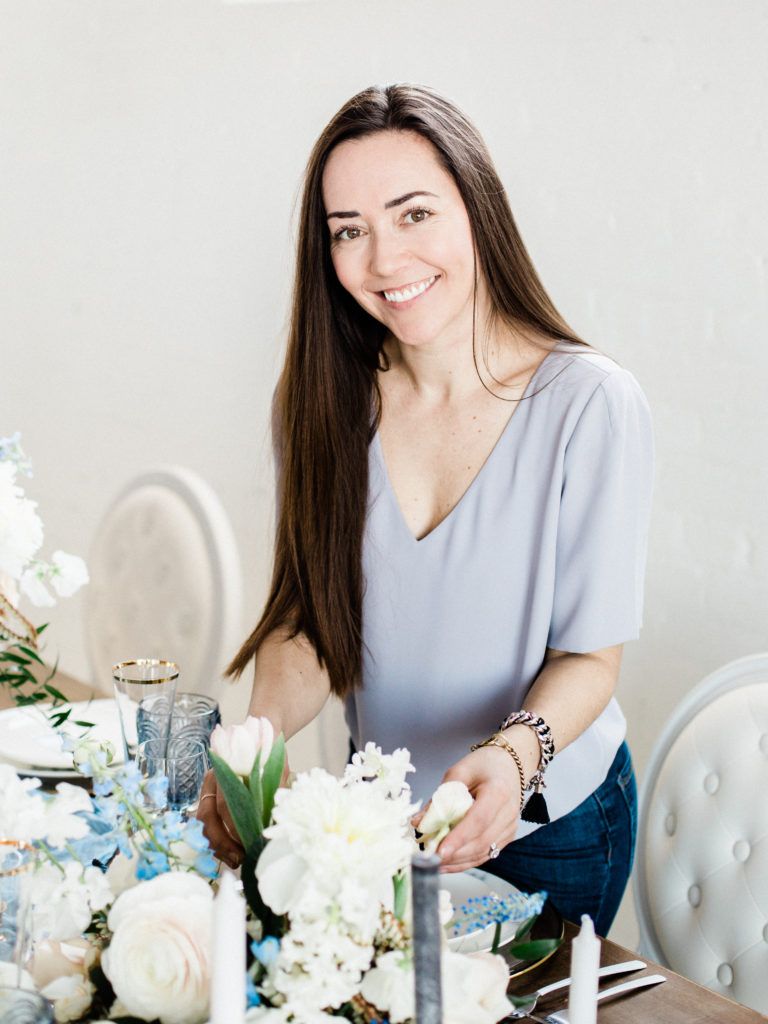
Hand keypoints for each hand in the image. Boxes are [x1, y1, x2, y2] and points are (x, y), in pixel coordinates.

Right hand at [196, 755, 292, 868]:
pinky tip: (231, 853)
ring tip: (236, 860)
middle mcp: (213, 778)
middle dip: (223, 842)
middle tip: (241, 858)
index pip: (226, 803)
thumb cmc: (269, 750)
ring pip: (204, 821)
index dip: (237, 826)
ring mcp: (209, 787)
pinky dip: (218, 840)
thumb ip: (277, 788)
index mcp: (228, 767)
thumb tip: (277, 820)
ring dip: (218, 845)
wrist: (261, 732)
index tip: (251, 841)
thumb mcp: (277, 766)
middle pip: (208, 816)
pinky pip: (208, 823)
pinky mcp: (211, 797)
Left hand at [413, 746, 522, 873]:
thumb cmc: (484, 765)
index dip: (458, 838)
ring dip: (458, 861)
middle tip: (429, 859)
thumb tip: (418, 823)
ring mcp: (510, 827)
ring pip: (483, 852)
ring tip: (434, 864)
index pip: (478, 820)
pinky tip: (448, 864)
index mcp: (498, 791)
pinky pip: (486, 854)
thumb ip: (439, 798)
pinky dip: (466, 861)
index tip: (439, 851)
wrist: (509, 765)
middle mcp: (509, 813)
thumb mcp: (459, 772)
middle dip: (454, 854)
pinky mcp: (507, 836)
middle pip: (481, 841)